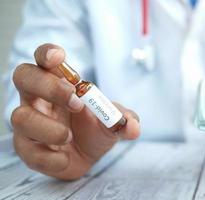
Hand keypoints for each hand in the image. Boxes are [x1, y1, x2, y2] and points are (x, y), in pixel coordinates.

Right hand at [11, 43, 139, 179]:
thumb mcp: (114, 123)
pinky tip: (65, 159)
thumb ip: (124, 120)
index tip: (58, 57)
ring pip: (20, 117)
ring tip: (69, 136)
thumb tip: (132, 125)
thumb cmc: (95, 129)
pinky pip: (29, 151)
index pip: (44, 59)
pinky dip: (51, 157)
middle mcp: (38, 98)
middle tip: (76, 102)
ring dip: (48, 128)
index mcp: (58, 83)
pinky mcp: (27, 149)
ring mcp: (29, 123)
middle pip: (24, 77)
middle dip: (48, 87)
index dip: (47, 53)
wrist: (88, 157)